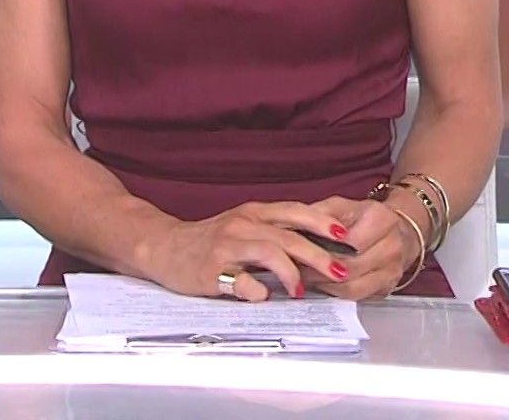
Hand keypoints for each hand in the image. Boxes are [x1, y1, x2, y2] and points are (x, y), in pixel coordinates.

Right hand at [143, 200, 353, 300]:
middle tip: (338, 272)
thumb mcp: (243, 226)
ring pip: (269, 252)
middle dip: (318, 255)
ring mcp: (227, 246)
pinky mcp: (212, 269)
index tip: (345, 236)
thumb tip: (315, 245)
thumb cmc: (209, 239)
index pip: (294, 211)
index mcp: (253, 212)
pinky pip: (241, 281)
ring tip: (300, 291)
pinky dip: (257, 291)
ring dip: (291, 273)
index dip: (321, 222)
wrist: (163, 245)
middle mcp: (242, 224)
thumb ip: (273, 232)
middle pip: (288, 235)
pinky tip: (263, 297)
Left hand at [304, 195, 422, 300]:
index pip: (347, 241)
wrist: (399, 232)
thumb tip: (293, 227)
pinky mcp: (388, 288)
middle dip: (319, 270)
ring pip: (352, 286)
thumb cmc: (364, 218)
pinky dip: (336, 293)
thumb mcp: (341, 206)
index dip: (320, 248)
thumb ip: (319, 213)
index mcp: (381, 218)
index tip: (299, 250)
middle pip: (349, 266)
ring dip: (325, 284)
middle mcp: (392, 245)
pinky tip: (323, 284)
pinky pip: (357, 296)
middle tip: (296, 268)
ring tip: (306, 278)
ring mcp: (393, 270)